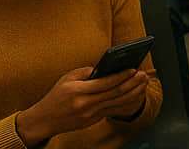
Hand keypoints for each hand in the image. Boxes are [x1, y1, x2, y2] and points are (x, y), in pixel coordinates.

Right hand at [16, 67, 149, 145]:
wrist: (44, 120)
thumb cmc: (56, 96)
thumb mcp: (67, 78)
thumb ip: (86, 72)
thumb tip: (106, 67)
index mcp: (78, 91)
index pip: (105, 83)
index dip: (121, 76)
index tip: (133, 69)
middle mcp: (85, 104)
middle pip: (115, 94)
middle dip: (132, 83)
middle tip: (143, 75)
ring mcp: (90, 114)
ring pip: (118, 103)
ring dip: (134, 93)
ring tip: (143, 84)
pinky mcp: (93, 120)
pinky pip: (114, 110)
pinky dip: (126, 102)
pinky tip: (135, 95)